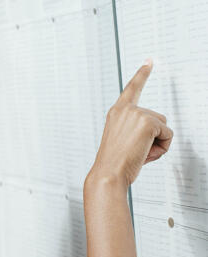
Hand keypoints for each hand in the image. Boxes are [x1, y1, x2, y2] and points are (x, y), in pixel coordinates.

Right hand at [89, 59, 172, 188]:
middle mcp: (125, 110)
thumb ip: (137, 130)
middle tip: (135, 151)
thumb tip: (159, 131)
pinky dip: (162, 147)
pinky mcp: (148, 122)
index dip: (142, 74)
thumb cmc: (115, 163)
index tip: (149, 61)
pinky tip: (145, 153)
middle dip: (154, 137)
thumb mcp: (123, 141)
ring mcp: (136, 114)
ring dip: (157, 143)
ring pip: (163, 127)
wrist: (108, 173)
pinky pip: (168, 134)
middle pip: (157, 117)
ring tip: (139, 153)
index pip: (132, 88)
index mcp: (116, 113)